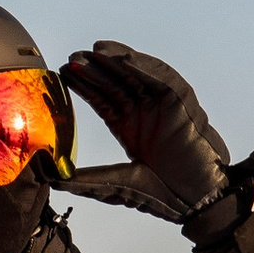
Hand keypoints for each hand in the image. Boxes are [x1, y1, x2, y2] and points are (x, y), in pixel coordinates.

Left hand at [61, 40, 253, 232]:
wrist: (196, 202)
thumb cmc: (162, 195)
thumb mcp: (115, 184)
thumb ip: (88, 180)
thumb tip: (57, 180)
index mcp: (129, 128)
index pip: (102, 99)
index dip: (84, 86)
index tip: (64, 73)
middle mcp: (144, 113)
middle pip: (115, 83)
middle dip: (95, 69)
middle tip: (73, 57)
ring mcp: (162, 107)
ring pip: (136, 76)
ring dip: (116, 61)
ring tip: (94, 51)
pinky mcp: (182, 104)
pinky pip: (162, 79)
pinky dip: (145, 67)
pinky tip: (124, 59)